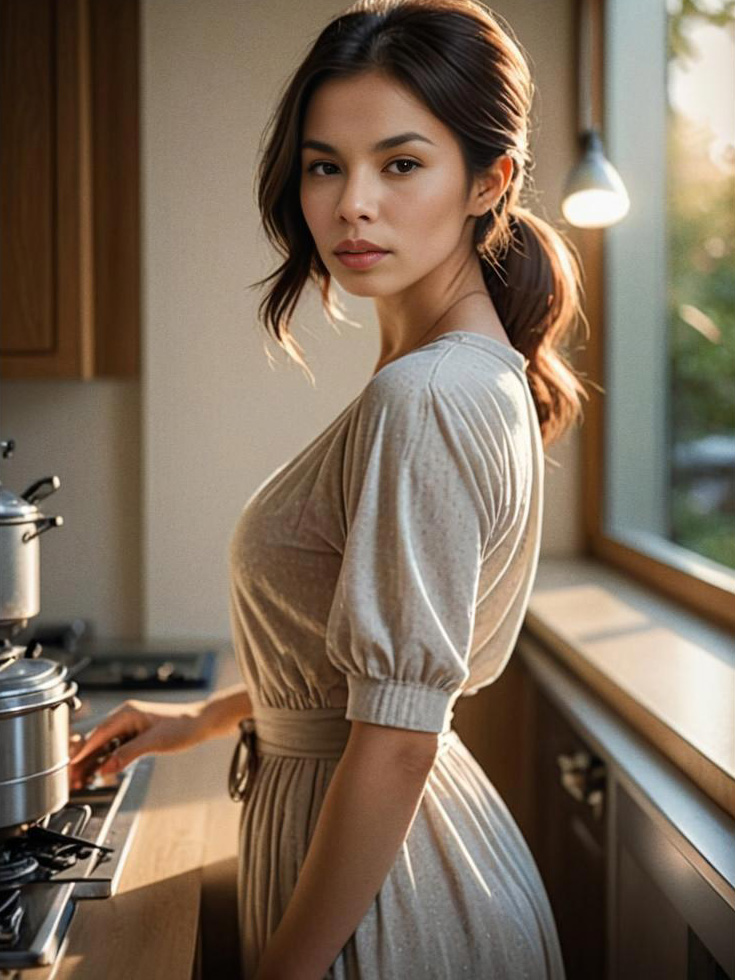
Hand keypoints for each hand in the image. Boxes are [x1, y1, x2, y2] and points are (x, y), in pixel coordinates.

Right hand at [67, 698, 207, 788]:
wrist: (200, 723)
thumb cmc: (182, 726)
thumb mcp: (155, 742)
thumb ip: (129, 753)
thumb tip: (106, 767)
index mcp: (127, 713)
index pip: (98, 733)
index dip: (82, 750)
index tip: (69, 765)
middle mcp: (125, 717)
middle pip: (96, 740)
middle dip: (83, 759)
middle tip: (71, 778)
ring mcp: (129, 726)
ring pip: (104, 745)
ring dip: (92, 762)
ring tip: (79, 780)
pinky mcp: (134, 734)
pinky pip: (114, 748)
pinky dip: (105, 760)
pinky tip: (98, 773)